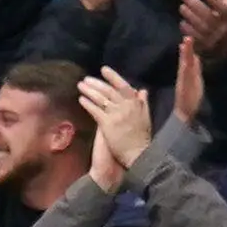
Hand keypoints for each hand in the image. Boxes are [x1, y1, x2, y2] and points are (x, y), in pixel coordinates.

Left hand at [79, 69, 153, 186]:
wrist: (138, 156)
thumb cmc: (141, 139)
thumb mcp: (146, 119)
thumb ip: (143, 104)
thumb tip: (142, 90)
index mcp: (136, 105)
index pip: (124, 86)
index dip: (113, 77)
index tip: (104, 69)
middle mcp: (126, 107)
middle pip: (109, 91)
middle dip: (96, 83)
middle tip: (86, 78)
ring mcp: (116, 115)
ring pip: (101, 98)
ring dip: (89, 90)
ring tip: (80, 86)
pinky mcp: (107, 124)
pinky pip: (95, 110)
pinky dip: (87, 104)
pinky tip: (81, 99)